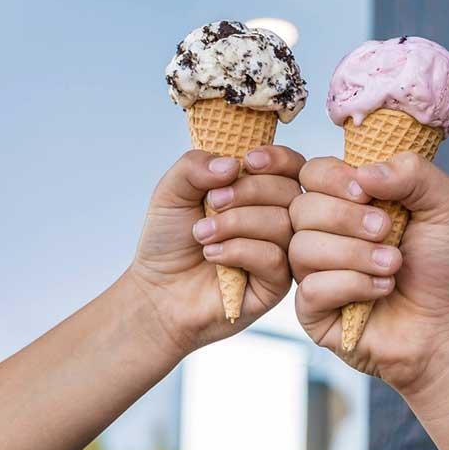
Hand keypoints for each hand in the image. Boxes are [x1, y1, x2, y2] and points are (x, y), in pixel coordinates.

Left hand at [129, 146, 303, 355]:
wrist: (157, 291)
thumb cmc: (169, 241)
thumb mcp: (172, 191)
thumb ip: (195, 165)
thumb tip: (234, 164)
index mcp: (261, 193)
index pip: (292, 166)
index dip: (277, 159)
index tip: (248, 160)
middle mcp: (277, 220)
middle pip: (290, 191)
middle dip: (248, 191)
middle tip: (211, 203)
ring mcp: (280, 253)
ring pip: (281, 223)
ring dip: (236, 223)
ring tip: (202, 234)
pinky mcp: (275, 285)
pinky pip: (274, 257)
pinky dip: (238, 250)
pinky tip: (213, 255)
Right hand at [288, 152, 448, 393]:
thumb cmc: (444, 263)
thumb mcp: (445, 204)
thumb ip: (412, 172)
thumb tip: (363, 173)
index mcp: (347, 201)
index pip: (312, 173)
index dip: (332, 178)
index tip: (366, 192)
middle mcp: (324, 233)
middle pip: (301, 208)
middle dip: (347, 218)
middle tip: (387, 230)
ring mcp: (314, 272)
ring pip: (302, 248)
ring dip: (355, 254)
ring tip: (392, 265)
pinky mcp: (313, 310)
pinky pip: (311, 288)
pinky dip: (352, 285)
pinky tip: (381, 290)